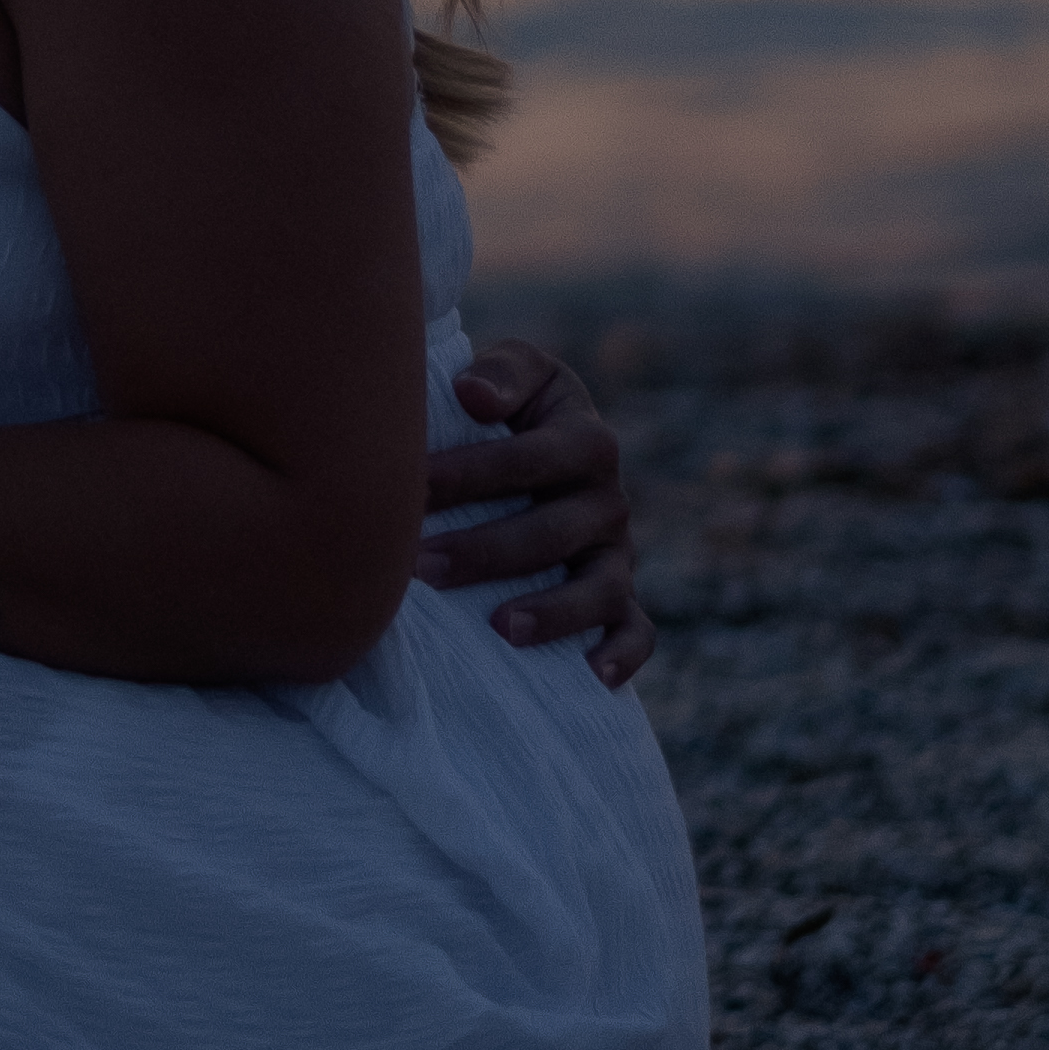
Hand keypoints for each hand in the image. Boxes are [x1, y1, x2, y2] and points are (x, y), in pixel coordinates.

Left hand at [418, 340, 650, 688]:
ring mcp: (618, 554)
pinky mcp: (622, 598)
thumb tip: (472, 394)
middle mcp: (608, 501)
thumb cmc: (517, 409)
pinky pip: (637, 632)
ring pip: (600, 589)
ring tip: (501, 627)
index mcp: (586, 440)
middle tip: (419, 568)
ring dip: (553, 611)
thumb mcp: (519, 372)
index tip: (412, 491)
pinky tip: (593, 677)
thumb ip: (502, 373)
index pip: (528, 460)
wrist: (549, 448)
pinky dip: (623, 655)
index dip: (469, 474)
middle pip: (552, 532)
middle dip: (485, 552)